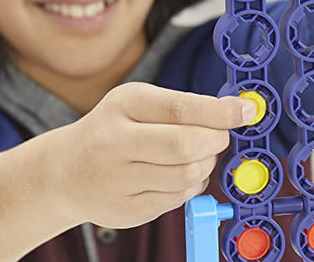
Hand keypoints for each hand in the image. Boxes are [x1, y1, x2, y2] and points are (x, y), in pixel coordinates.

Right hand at [60, 82, 255, 227]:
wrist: (68, 170)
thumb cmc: (112, 129)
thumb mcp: (138, 103)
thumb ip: (182, 106)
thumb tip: (233, 112)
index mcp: (123, 105)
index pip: (180, 108)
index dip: (219, 112)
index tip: (245, 111)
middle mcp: (115, 141)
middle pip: (186, 145)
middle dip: (216, 140)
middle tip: (220, 135)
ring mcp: (118, 180)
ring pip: (187, 175)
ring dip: (205, 163)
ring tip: (198, 154)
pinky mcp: (126, 210)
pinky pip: (178, 199)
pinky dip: (191, 184)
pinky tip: (179, 173)